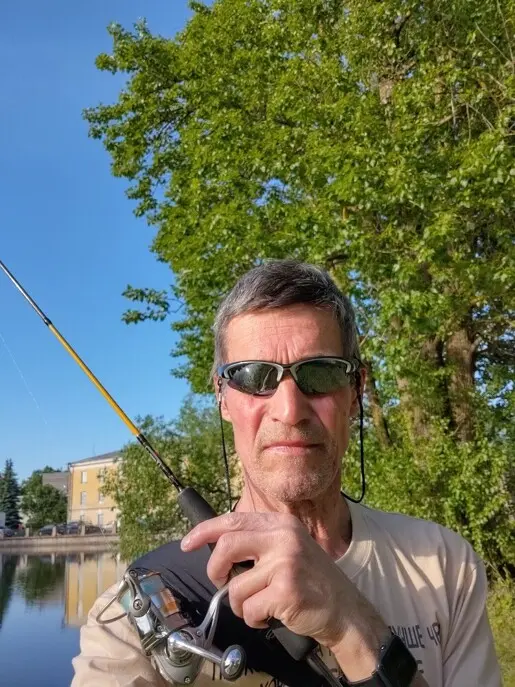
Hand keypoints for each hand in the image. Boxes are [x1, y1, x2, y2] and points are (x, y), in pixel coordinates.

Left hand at [181, 511, 354, 648]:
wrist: (345, 610)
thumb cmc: (312, 582)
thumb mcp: (289, 548)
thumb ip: (259, 543)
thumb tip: (218, 548)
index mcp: (280, 524)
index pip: (233, 520)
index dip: (205, 531)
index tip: (187, 543)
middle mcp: (283, 537)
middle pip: (226, 546)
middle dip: (215, 569)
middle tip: (220, 582)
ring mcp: (285, 563)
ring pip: (235, 586)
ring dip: (241, 605)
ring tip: (260, 606)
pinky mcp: (285, 590)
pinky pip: (249, 609)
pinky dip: (254, 619)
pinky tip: (270, 616)